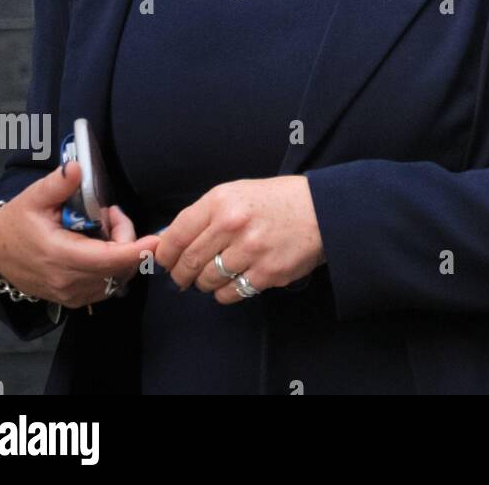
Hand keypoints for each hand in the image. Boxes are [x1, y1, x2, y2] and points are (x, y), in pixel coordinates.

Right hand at [0, 162, 159, 309]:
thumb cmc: (17, 223)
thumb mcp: (33, 198)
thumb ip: (58, 184)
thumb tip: (76, 167)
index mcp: (59, 256)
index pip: (106, 259)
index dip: (135, 251)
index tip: (155, 240)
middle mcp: (68, 281)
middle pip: (119, 266)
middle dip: (127, 238)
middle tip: (109, 214)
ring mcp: (72, 295)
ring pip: (117, 277)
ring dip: (122, 252)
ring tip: (102, 227)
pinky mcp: (74, 299)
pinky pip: (108, 284)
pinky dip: (114, 265)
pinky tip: (100, 246)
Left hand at [154, 176, 324, 304]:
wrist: (322, 210)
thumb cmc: (276, 201)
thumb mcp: (237, 194)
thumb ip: (203, 215)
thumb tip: (166, 241)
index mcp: (221, 201)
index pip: (175, 236)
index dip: (166, 255)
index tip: (167, 262)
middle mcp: (232, 224)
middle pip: (188, 263)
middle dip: (182, 274)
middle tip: (185, 276)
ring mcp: (250, 250)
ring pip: (207, 281)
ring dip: (206, 283)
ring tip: (217, 275)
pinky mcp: (266, 273)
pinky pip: (229, 294)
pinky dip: (226, 292)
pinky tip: (235, 280)